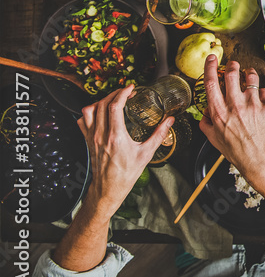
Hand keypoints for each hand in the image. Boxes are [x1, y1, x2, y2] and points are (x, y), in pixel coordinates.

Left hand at [78, 86, 173, 216]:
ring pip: (89, 110)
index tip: (131, 88)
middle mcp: (101, 134)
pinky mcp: (87, 141)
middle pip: (102, 104)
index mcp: (116, 136)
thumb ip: (159, 135)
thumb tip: (170, 121)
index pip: (114, 106)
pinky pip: (82, 121)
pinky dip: (89, 113)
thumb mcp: (146, 154)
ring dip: (100, 101)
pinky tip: (99, 113)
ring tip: (112, 100)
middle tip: (125, 92)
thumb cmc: (126, 173)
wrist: (108, 188)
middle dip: (114, 93)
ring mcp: (92, 137)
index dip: (123, 93)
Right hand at [199, 57, 264, 180]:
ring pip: (250, 78)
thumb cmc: (235, 150)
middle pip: (231, 74)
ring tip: (248, 74)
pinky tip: (258, 96)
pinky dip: (260, 91)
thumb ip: (206, 122)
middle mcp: (235, 106)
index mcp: (219, 112)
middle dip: (231, 65)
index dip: (209, 67)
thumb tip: (205, 112)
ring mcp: (252, 105)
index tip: (211, 59)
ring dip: (248, 73)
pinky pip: (263, 90)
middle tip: (233, 65)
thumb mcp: (213, 138)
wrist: (257, 158)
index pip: (210, 83)